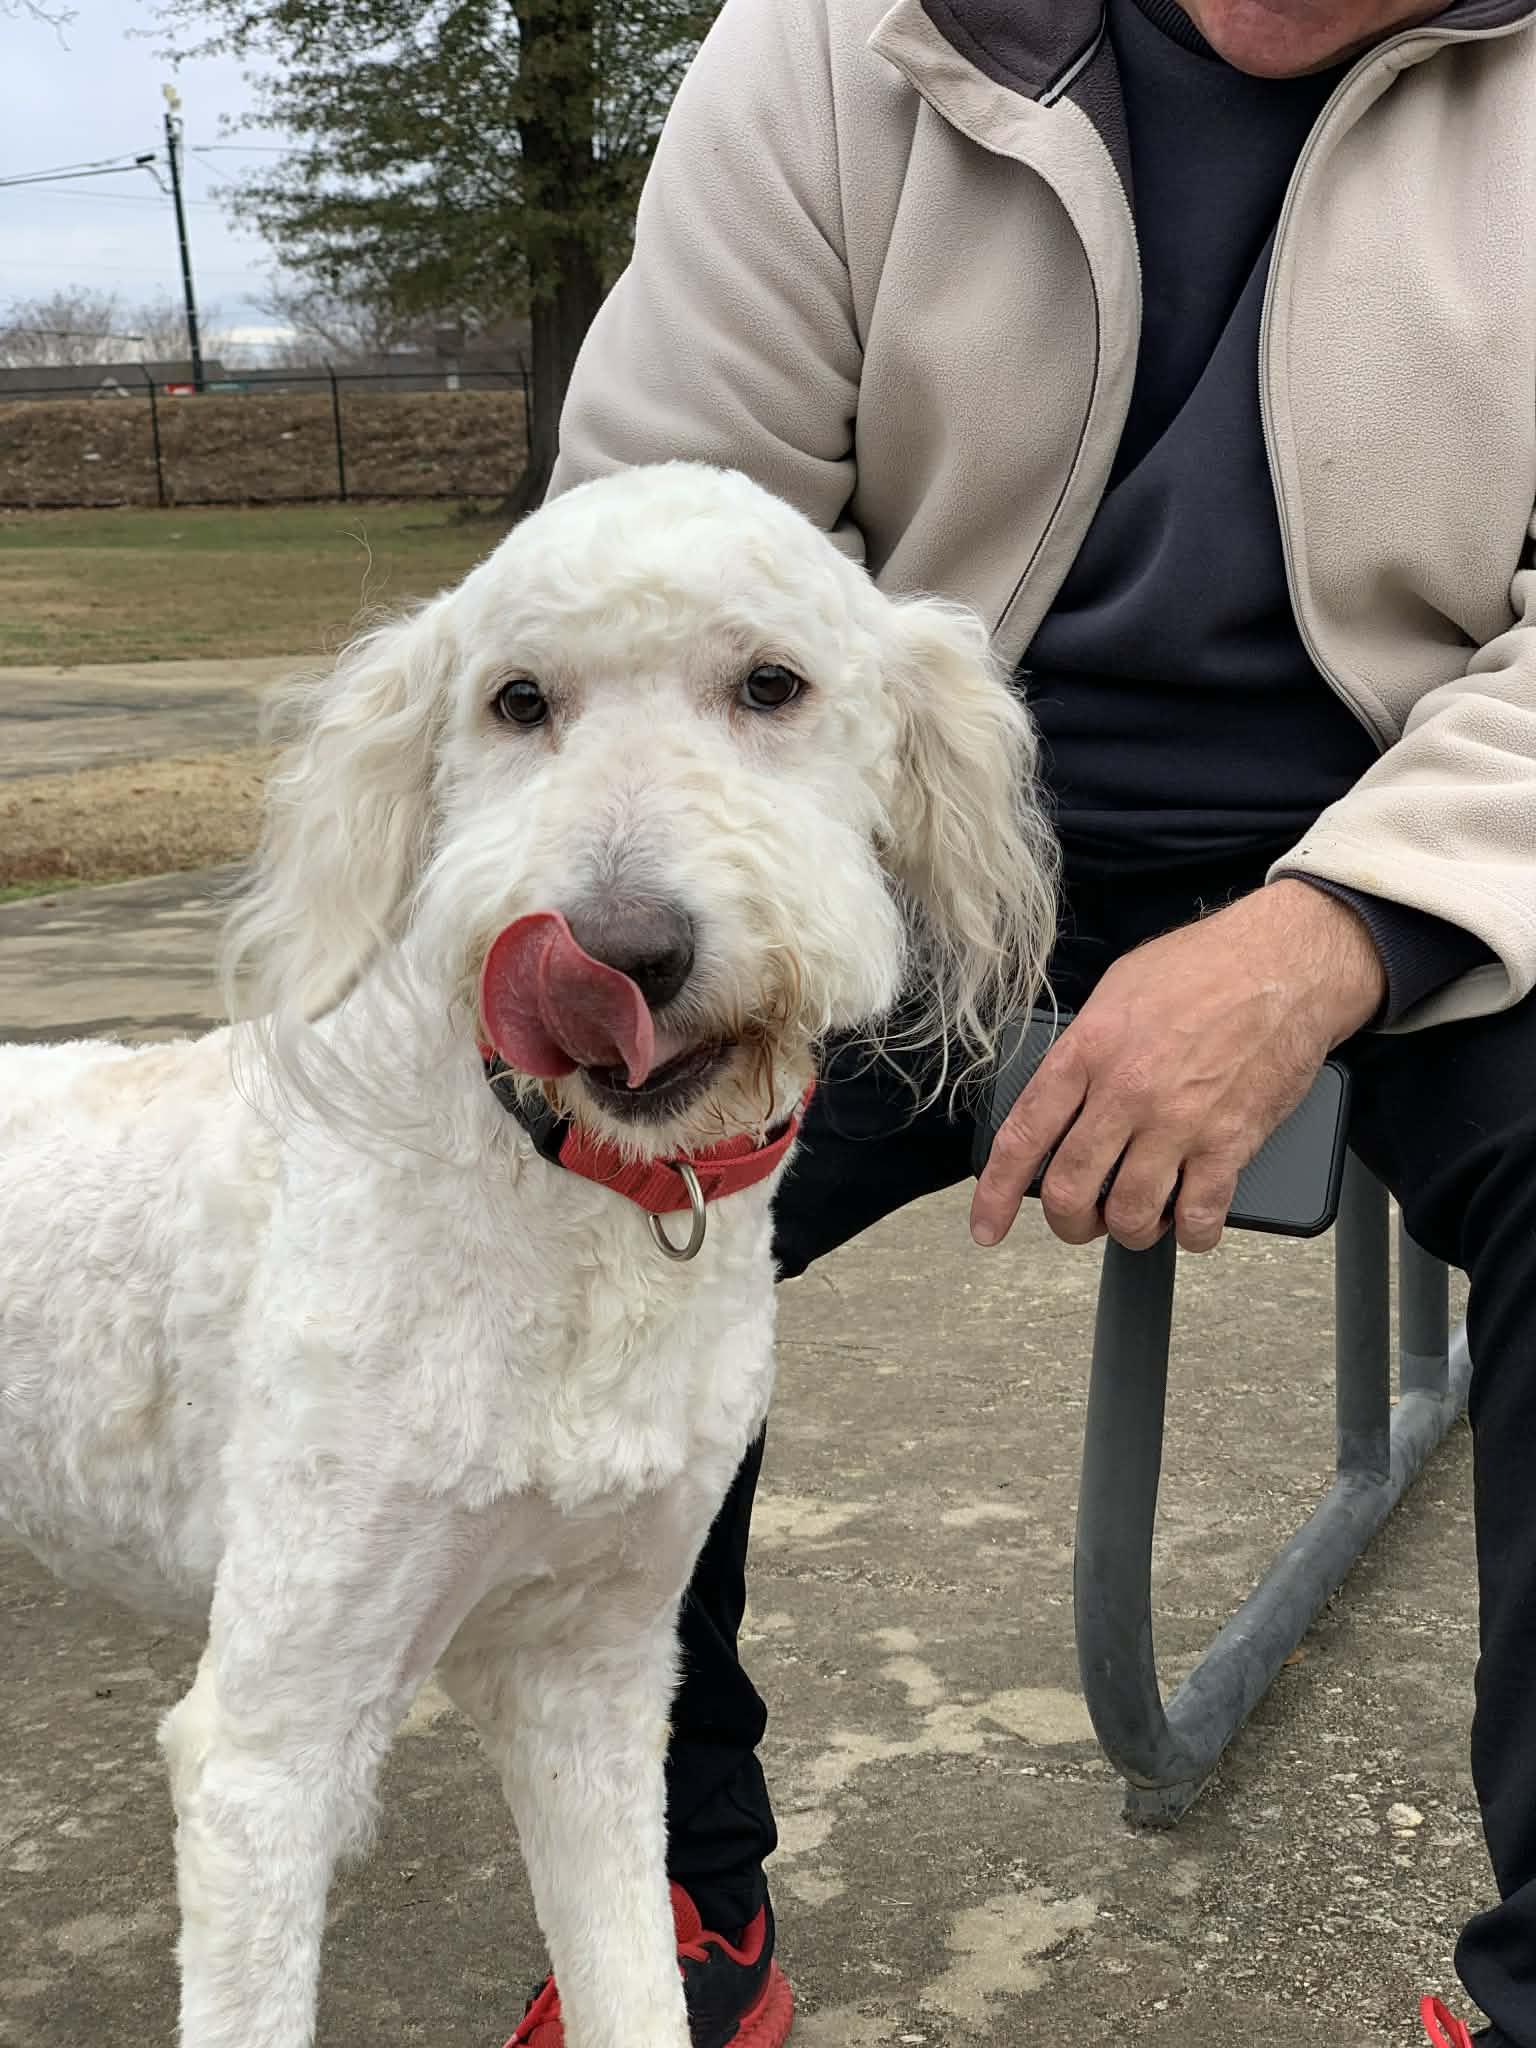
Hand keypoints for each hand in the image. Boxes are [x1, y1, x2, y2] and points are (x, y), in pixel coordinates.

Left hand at [970, 881, 1385, 1254]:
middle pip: (1070, 1191)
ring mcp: (1178, 1123)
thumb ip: (1083, 1047)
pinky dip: (1191, 1235)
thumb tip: (1061, 1095)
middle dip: (1068, 1221)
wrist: (1285, 964)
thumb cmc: (1204, 967)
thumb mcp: (1117, 990)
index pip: (1024, 1136)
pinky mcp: (1230, 1144)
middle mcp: (1125, 1093)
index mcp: (1087, 1051)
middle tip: (1080, 1219)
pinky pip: (1199, 1217)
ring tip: (1137, 1218)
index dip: (996, 1191)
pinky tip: (1190, 1223)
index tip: (986, 1226)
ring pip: (1130, 1215)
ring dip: (1128, 1230)